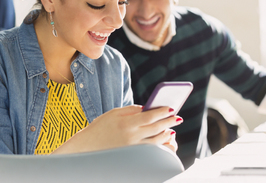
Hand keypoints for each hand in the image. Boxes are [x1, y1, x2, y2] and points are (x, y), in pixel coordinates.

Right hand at [52, 105, 181, 153]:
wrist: (87, 147)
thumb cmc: (100, 128)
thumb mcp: (113, 113)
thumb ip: (131, 109)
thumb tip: (147, 108)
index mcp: (126, 123)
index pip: (149, 116)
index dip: (162, 112)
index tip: (171, 108)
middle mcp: (131, 137)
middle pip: (155, 128)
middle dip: (168, 122)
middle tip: (178, 118)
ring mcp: (133, 148)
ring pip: (156, 141)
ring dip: (166, 134)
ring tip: (172, 129)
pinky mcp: (132, 157)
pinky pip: (150, 151)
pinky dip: (160, 145)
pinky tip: (163, 140)